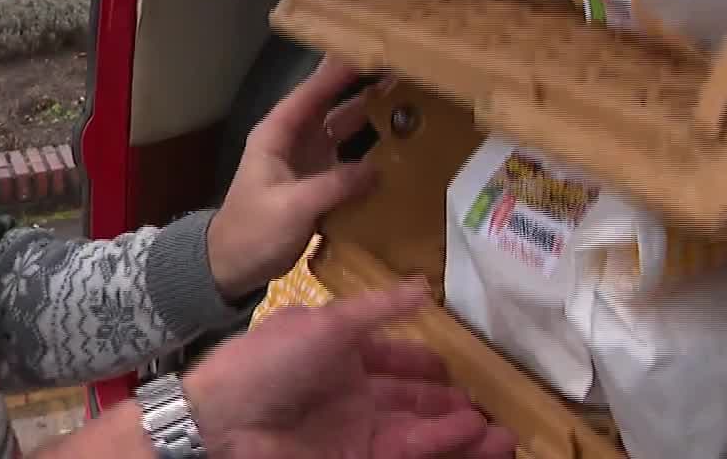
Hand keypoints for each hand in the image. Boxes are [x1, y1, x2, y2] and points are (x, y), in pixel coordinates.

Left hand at [184, 282, 516, 458]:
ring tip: (504, 433)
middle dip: (452, 403)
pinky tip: (474, 436)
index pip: (393, 359)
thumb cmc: (267, 362)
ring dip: (459, 431)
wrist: (222, 422)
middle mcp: (350, 394)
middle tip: (493, 405)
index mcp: (338, 355)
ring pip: (419, 430)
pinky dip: (443, 444)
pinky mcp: (356, 457)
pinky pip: (409, 450)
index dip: (425, 363)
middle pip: (412, 399)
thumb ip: (379, 308)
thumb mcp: (327, 322)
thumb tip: (423, 285)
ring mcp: (354, 430)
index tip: (459, 366)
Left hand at [208, 56, 378, 298]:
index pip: (310, 93)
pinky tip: (398, 149)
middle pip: (330, 105)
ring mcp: (308, 161)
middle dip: (361, 87)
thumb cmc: (253, 231)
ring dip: (370, 118)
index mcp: (277, 134)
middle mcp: (294, 140)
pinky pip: (349, 160)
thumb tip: (378, 170)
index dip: (337, 72)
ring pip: (342, 130)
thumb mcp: (293, 207)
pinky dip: (371, 153)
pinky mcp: (320, 183)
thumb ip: (334, 185)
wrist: (232, 268)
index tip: (368, 51)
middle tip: (399, 71)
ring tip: (406, 103)